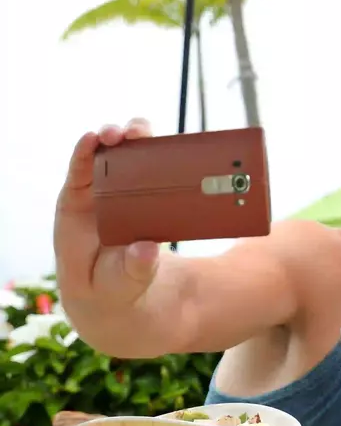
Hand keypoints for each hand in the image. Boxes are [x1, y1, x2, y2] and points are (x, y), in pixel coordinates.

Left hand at [53, 120, 161, 308]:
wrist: (128, 293)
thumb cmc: (112, 287)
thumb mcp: (119, 285)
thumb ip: (132, 270)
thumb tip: (147, 249)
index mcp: (78, 213)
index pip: (77, 174)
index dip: (84, 153)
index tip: (94, 138)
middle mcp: (101, 196)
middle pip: (106, 155)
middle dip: (116, 137)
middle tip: (130, 132)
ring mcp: (127, 194)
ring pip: (133, 156)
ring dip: (140, 139)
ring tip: (147, 132)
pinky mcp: (151, 197)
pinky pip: (157, 171)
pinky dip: (166, 156)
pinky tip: (178, 149)